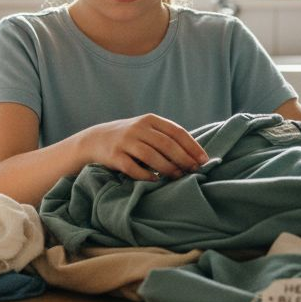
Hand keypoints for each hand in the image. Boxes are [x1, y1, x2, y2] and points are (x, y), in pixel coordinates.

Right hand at [80, 114, 209, 181]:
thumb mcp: (146, 130)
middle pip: (166, 144)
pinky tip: (155, 181)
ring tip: (177, 177)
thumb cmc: (130, 138)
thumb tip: (196, 156)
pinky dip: (146, 176)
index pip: (176, 132)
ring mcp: (124, 141)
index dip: (192, 146)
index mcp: (150, 120)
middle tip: (194, 171)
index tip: (204, 160)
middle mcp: (137, 128)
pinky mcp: (114, 156)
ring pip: (151, 156)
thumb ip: (166, 137)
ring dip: (167, 168)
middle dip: (183, 159)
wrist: (96, 140)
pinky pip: (133, 168)